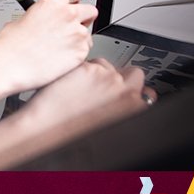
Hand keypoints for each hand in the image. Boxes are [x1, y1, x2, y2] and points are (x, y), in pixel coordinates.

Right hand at [0, 0, 97, 93]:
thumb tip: (42, 19)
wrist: (9, 66)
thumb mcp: (20, 20)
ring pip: (88, 33)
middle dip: (83, 19)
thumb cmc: (10, 46)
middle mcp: (68, 14)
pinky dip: (77, 54)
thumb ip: (39, 16)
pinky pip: (86, 50)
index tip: (70, 9)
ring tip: (61, 48)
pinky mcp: (81, 52)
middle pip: (90, 10)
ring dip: (79, 39)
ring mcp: (77, 33)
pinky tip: (62, 58)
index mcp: (53, 2)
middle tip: (71, 29)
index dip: (72, 3)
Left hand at [22, 58, 155, 133]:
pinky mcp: (88, 69)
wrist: (47, 129)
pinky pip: (87, 61)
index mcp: (133, 107)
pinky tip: (67, 82)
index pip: (146, 91)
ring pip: (106, 64)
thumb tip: (134, 98)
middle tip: (102, 85)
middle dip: (120, 76)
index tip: (127, 91)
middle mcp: (124, 91)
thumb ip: (121, 108)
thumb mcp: (107, 123)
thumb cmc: (72, 131)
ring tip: (79, 86)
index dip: (134, 90)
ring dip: (96, 71)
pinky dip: (78, 69)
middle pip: (133, 73)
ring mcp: (106, 78)